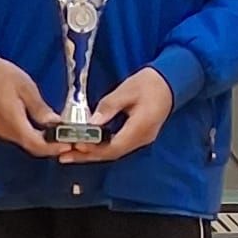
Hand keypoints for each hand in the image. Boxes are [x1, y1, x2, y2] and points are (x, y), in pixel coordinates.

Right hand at [0, 55, 59, 156]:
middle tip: (69, 140)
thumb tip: (55, 123)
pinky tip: (45, 129)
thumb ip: (39, 109)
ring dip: (44, 143)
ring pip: (27, 143)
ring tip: (61, 134)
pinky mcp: (2, 128)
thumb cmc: (2, 75)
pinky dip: (35, 137)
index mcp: (13, 122)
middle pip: (32, 148)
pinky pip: (21, 137)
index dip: (53, 148)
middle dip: (52, 147)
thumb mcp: (26, 88)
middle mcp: (6, 132)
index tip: (68, 144)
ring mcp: (2, 131)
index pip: (36, 144)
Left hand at [58, 68, 173, 162]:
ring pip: (114, 152)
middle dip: (88, 156)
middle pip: (112, 154)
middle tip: (65, 156)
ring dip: (93, 154)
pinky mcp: (139, 136)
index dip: (94, 148)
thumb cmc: (150, 83)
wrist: (171, 81)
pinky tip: (88, 146)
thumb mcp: (127, 90)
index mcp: (141, 127)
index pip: (115, 146)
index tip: (76, 145)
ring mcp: (142, 139)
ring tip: (71, 154)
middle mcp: (142, 138)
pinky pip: (118, 146)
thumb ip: (109, 107)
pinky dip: (101, 148)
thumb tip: (92, 122)